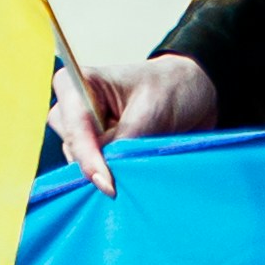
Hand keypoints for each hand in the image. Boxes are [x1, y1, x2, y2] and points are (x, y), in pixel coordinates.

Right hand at [48, 52, 218, 192]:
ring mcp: (82, 129)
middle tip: (128, 167)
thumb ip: (122, 143)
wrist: (192, 94)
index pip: (74, 126)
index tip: (107, 183)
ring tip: (138, 158)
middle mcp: (73, 106)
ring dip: (106, 168)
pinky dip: (111, 173)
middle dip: (97, 162)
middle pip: (71, 145)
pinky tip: (131, 168)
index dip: (87, 156)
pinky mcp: (93, 148)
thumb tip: (103, 176)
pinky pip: (92, 170)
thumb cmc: (170, 88)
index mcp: (79, 82)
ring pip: (79, 161)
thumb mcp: (151, 113)